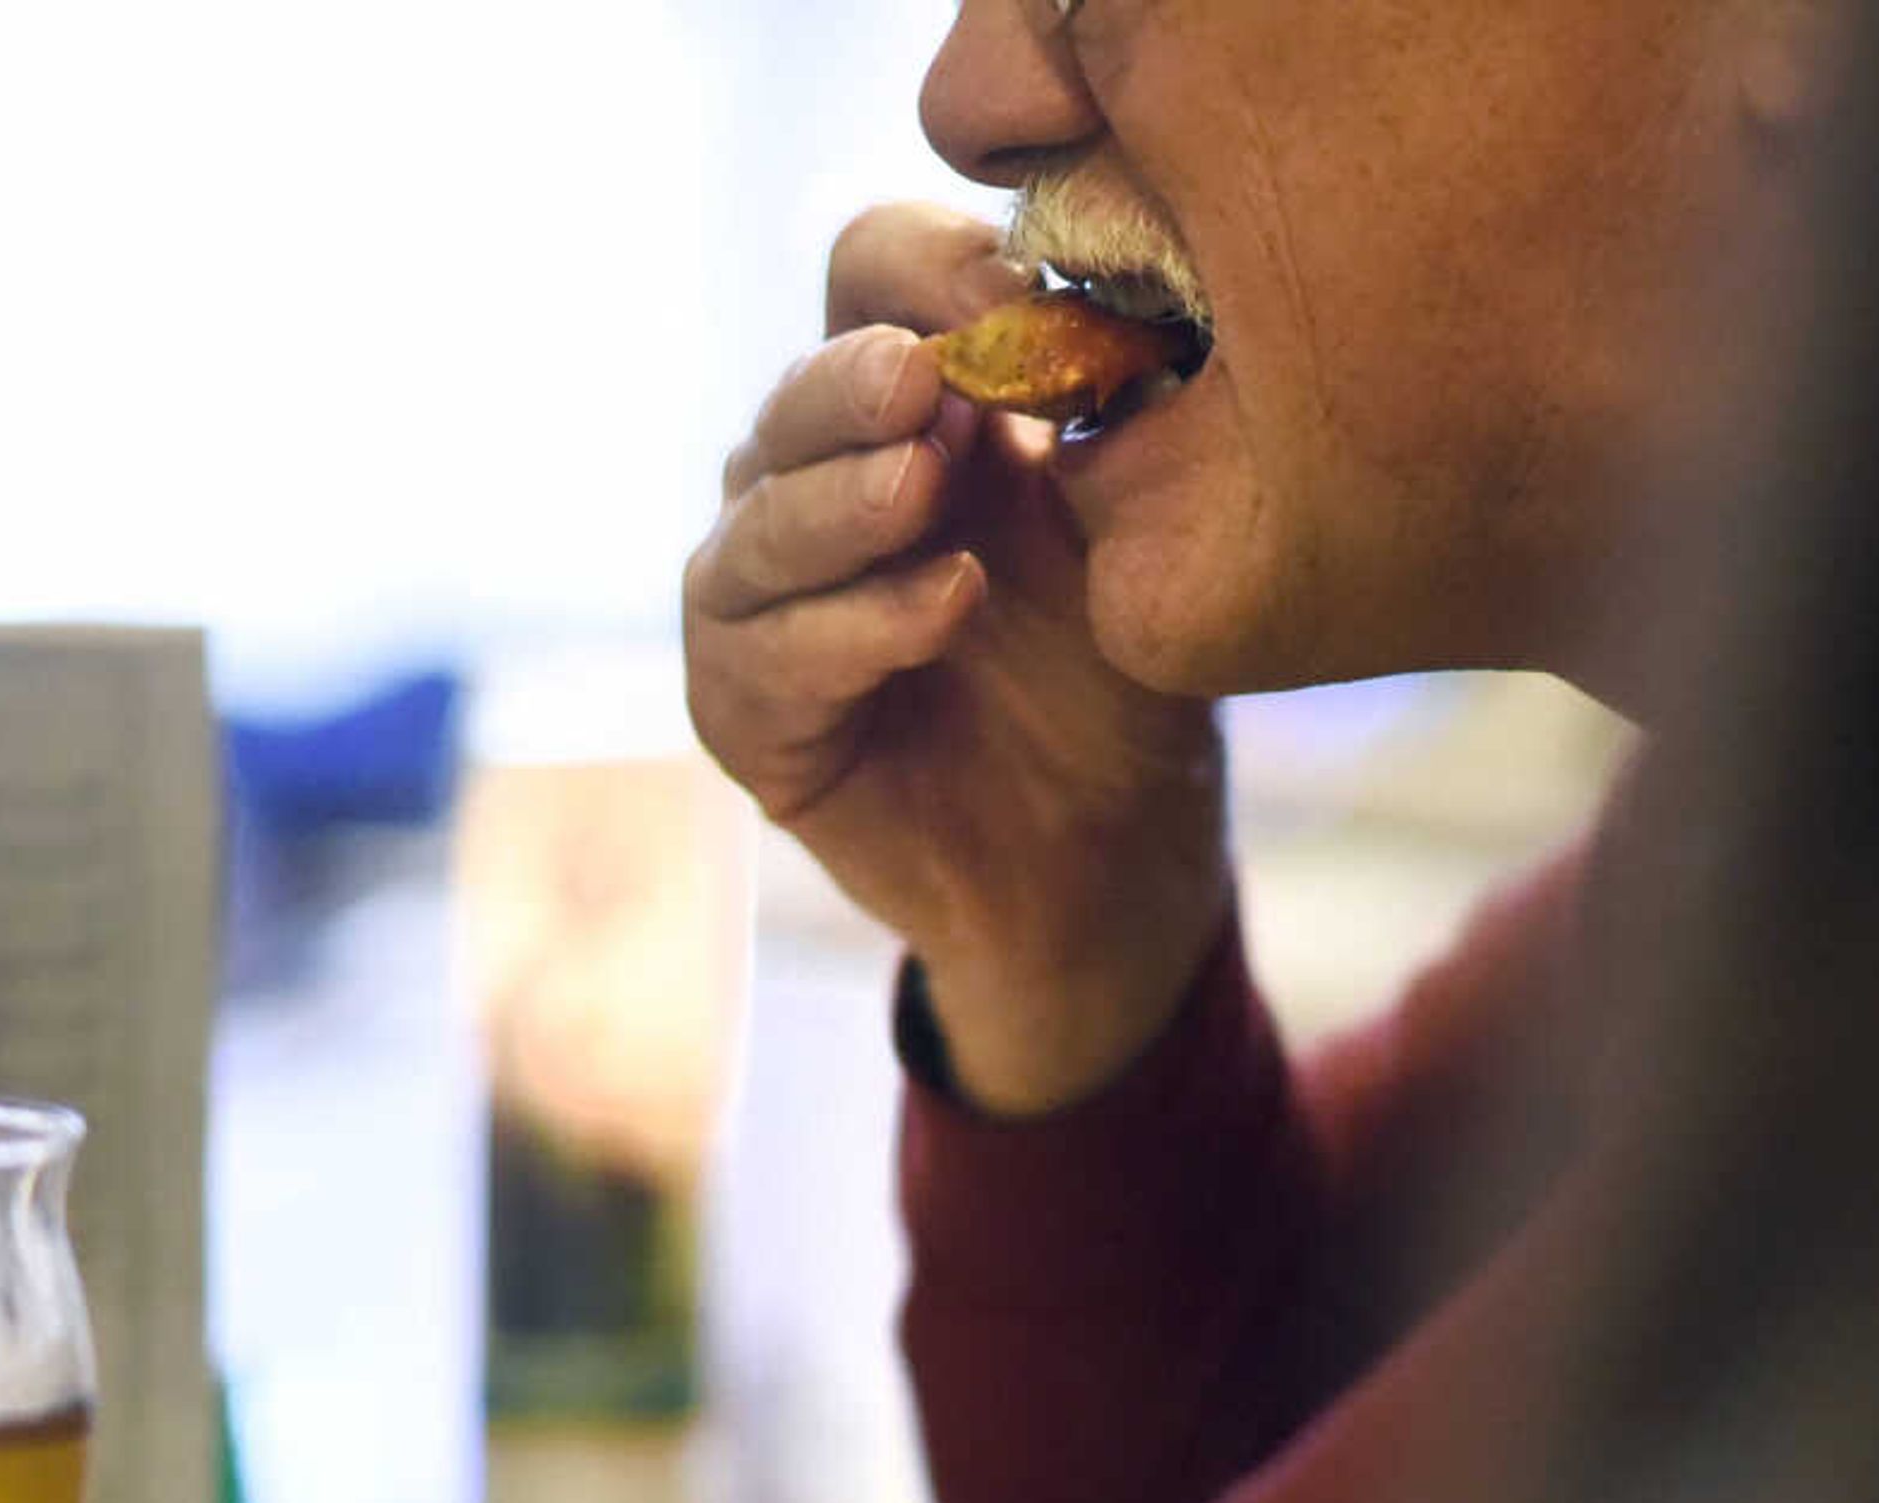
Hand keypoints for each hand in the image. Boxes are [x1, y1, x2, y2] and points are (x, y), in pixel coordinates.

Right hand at [684, 204, 1230, 1115]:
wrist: (1115, 860)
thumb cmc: (1122, 676)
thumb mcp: (1130, 521)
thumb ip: (1094, 404)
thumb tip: (1085, 282)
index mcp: (910, 405)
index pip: (865, 277)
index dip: (919, 266)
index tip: (1013, 288)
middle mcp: (814, 486)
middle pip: (794, 396)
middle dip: (853, 386)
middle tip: (925, 383)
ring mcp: (765, 602)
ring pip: (756, 524)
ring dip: (839, 502)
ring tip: (922, 489)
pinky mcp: (748, 718)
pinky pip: (764, 657)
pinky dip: (851, 627)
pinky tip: (944, 605)